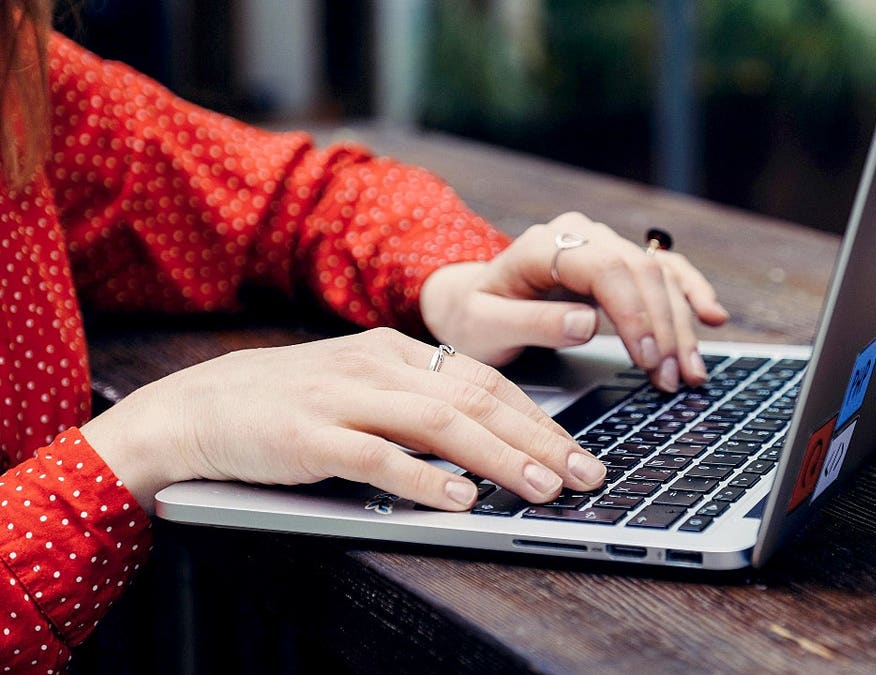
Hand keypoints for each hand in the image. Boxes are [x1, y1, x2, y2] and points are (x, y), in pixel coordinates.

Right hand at [80, 328, 606, 511]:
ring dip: (497, 457)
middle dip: (538, 438)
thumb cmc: (287, 403)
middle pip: (474, 400)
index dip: (537, 416)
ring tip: (540, 487)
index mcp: (393, 351)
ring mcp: (342, 399)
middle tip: (583, 474)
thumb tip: (485, 438)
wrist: (194, 407)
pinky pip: (374, 457)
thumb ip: (415, 403)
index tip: (578, 449)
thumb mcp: (359, 385)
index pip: (483, 381)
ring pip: (437, 423)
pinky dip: (420, 478)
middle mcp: (376, 367)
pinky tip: (458, 498)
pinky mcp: (309, 438)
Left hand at [419, 212, 728, 390]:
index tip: (646, 357)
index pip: (605, 269)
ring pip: (659, 276)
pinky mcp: (618, 264)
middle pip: (640, 273)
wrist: (471, 301)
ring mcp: (603, 246)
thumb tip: (586, 323)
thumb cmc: (474, 316)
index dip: (633, 313)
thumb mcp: (485, 327)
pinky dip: (690, 293)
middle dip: (663, 328)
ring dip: (681, 325)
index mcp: (544, 245)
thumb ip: (531, 324)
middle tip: (670, 378)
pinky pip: (664, 271)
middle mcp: (580, 236)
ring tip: (689, 373)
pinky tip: (712, 317)